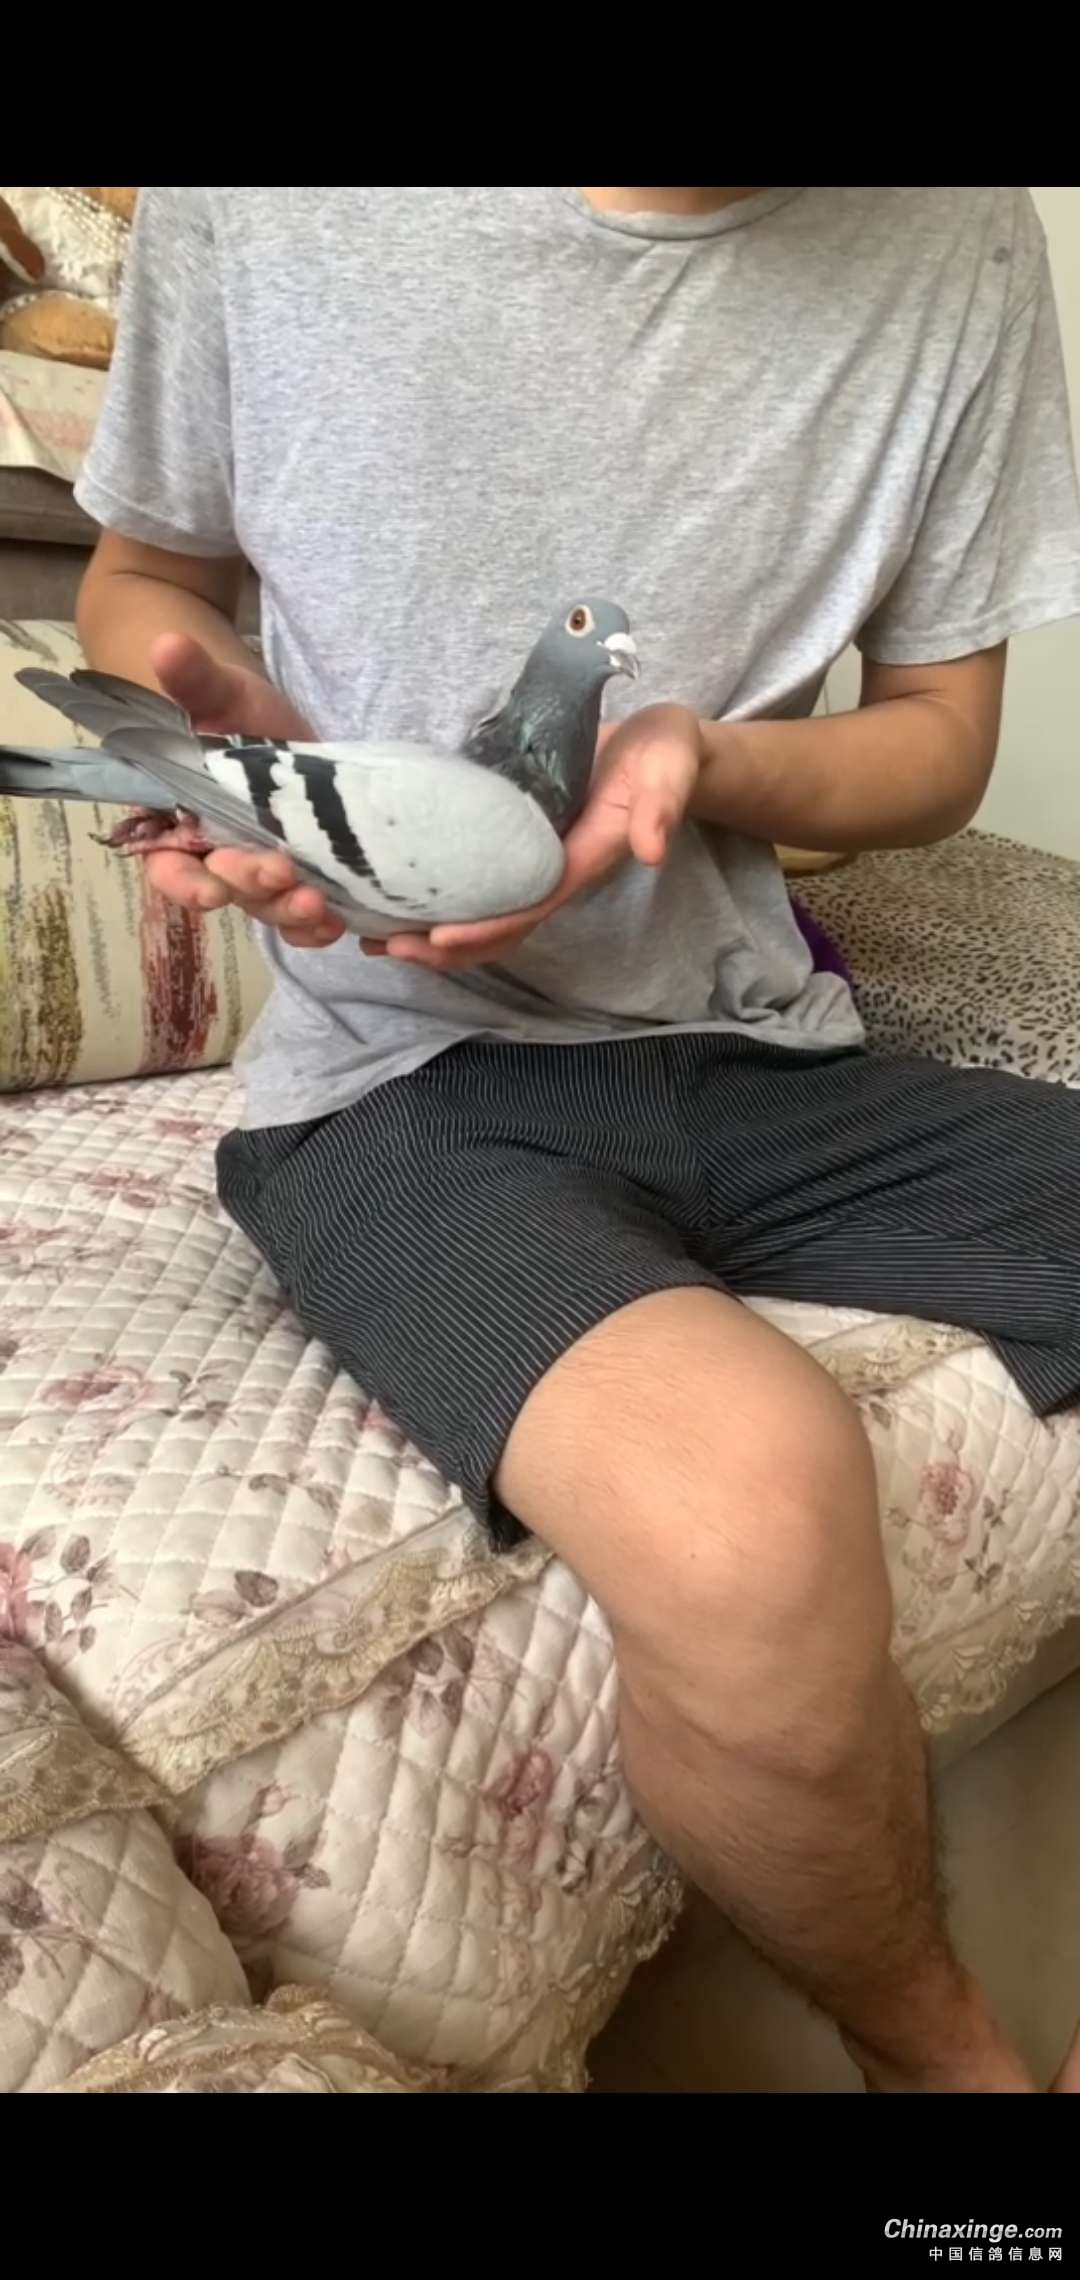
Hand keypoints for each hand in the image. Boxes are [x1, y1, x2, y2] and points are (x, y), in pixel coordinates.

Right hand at [142, 633, 345, 947]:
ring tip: (321, 909)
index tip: (211, 890)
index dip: (185, 884)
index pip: (168, 867)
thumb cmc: (236, 709)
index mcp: (178, 823)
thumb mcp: (221, 693)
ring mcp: (257, 871)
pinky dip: (318, 925)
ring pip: (267, 907)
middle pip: (227, 889)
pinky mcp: (300, 875)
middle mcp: (214, 856)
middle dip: (254, 888)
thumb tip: (168, 645)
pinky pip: (302, 915)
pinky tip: (341, 921)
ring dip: (291, 914)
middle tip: (285, 875)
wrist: (279, 721)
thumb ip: (195, 681)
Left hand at [374, 703, 703, 971]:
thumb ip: (662, 807)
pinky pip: (480, 884)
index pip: (529, 908)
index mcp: (584, 862)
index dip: (485, 928)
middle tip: (384, 946)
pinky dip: (440, 898)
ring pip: (485, 915)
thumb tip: (652, 851)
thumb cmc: (665, 757)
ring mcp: (537, 863)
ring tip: (375, 936)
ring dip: (433, 934)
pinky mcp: (522, 843)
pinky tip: (398, 894)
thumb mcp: (669, 770)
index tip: (436, 938)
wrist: (664, 749)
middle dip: (443, 947)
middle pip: (499, 929)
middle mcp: (556, 873)